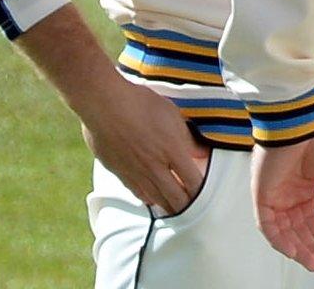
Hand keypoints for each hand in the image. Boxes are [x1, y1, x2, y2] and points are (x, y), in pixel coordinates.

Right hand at [79, 75, 209, 214]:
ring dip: (168, 206)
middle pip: (176, 197)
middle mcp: (155, 166)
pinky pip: (137, 192)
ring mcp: (136, 172)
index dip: (202, 191)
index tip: (209, 193)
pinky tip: (153, 199)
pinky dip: (148, 199)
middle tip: (196, 209)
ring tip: (177, 210)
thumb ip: (188, 138)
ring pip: (156, 198)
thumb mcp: (173, 116)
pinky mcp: (119, 172)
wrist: (105, 105)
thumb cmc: (141, 104)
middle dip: (187, 204)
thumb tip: (202, 153)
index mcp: (173, 150)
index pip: (194, 181)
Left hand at [252, 131, 313, 273]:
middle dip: (310, 249)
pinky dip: (280, 240)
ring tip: (313, 263)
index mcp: (303, 188)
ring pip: (283, 232)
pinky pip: (268, 225)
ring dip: (297, 249)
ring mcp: (273, 197)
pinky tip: (295, 251)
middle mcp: (287, 195)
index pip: (309, 221)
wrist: (301, 123)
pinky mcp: (262, 196)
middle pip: (297, 230)